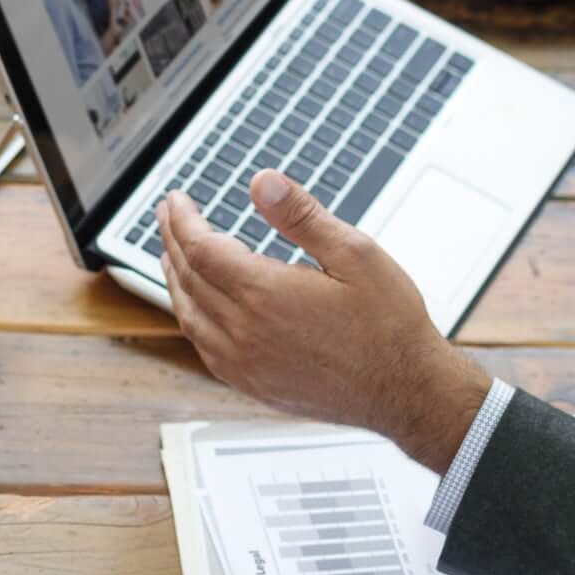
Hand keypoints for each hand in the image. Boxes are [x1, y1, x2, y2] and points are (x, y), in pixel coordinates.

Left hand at [158, 170, 491, 470]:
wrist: (407, 392)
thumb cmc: (389, 326)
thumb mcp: (355, 254)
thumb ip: (302, 216)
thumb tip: (263, 182)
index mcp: (266, 294)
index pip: (201, 248)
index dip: (182, 220)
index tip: (177, 200)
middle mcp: (245, 333)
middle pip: (187, 277)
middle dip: (172, 240)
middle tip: (168, 216)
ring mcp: (244, 364)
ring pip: (188, 315)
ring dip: (174, 279)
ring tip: (171, 254)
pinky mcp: (251, 385)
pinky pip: (203, 347)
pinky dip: (190, 316)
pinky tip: (196, 306)